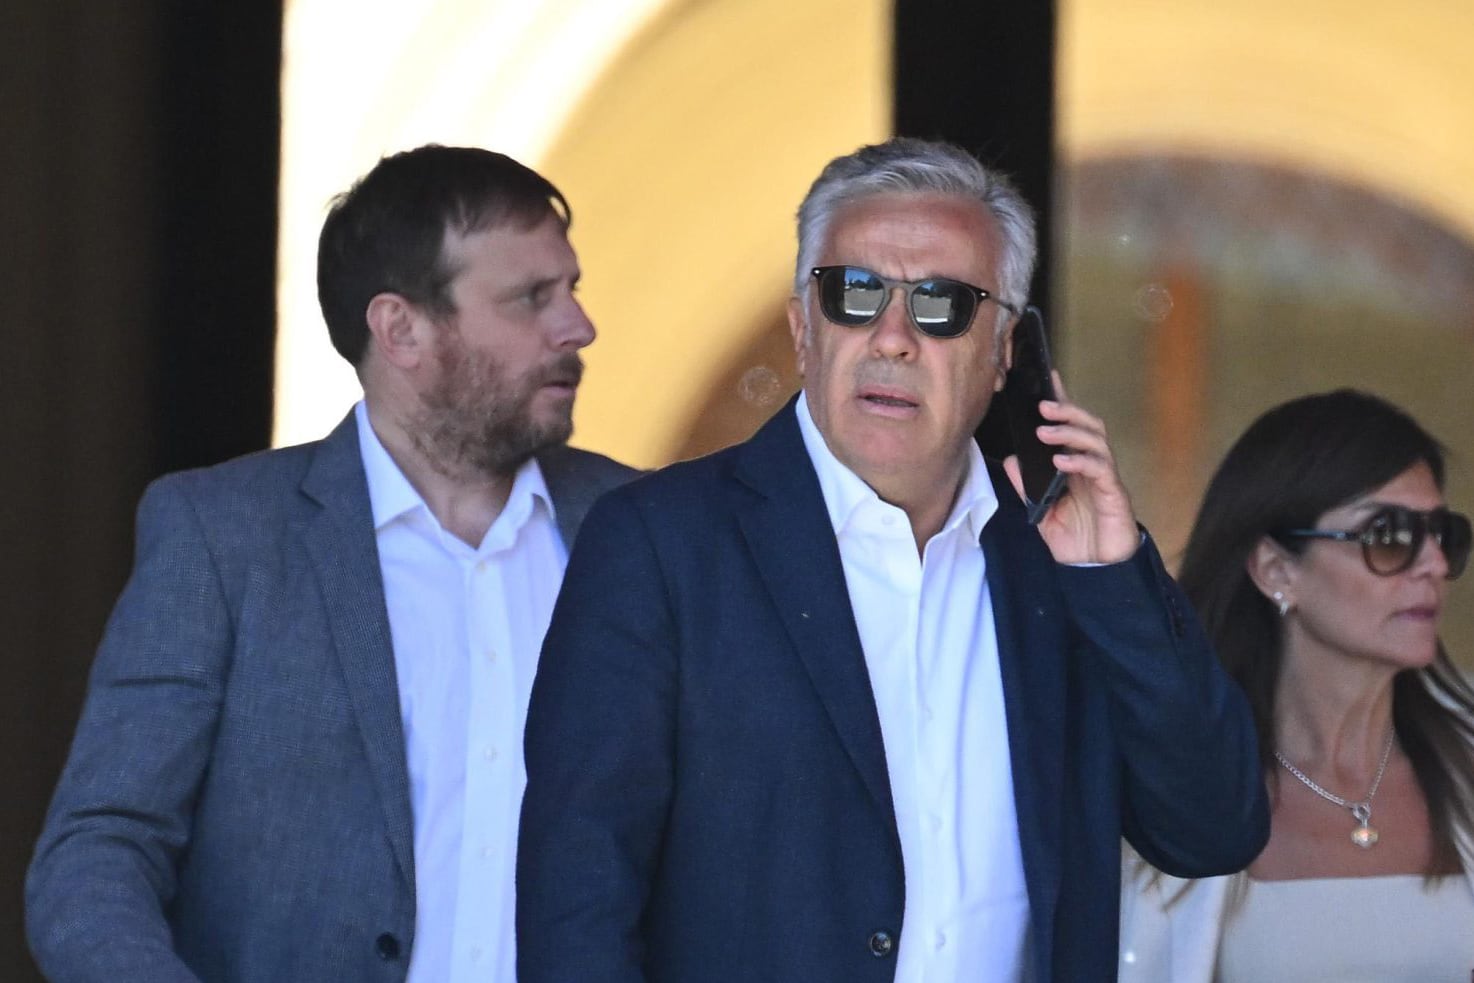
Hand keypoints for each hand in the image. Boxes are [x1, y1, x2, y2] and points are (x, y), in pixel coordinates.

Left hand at [1002, 372, 1138, 563]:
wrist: (1096, 569)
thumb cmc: (1075, 538)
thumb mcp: (1042, 511)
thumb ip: (1027, 487)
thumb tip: (1011, 460)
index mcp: (1077, 466)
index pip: (1071, 427)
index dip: (1063, 402)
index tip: (1049, 379)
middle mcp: (1093, 466)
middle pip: (1088, 425)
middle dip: (1067, 410)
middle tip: (1043, 405)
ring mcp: (1105, 478)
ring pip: (1096, 441)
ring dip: (1070, 432)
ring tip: (1045, 431)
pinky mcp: (1114, 494)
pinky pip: (1100, 470)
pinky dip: (1080, 461)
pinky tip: (1061, 461)